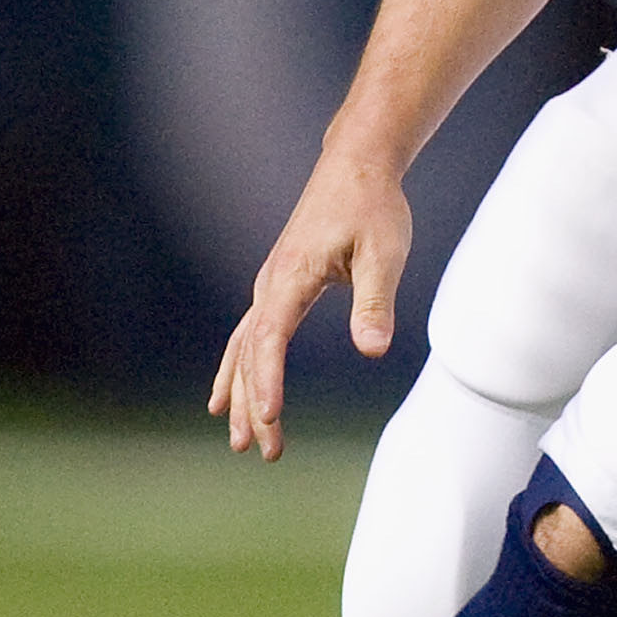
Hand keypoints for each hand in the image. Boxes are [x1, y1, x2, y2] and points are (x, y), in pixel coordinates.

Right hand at [208, 147, 412, 460]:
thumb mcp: (385, 252)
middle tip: (261, 452)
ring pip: (244, 348)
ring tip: (238, 440)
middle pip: (250, 354)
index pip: (269, 339)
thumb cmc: (373, 206)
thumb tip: (372, 349)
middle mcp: (270, 283)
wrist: (356, 164)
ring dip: (241, 393)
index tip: (271, 417)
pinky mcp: (279, 284)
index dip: (267, 381)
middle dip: (253, 405)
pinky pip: (250, 336)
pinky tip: (231, 396)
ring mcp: (270, 284)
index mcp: (291, 277)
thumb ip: (375, 301)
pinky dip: (240, 368)